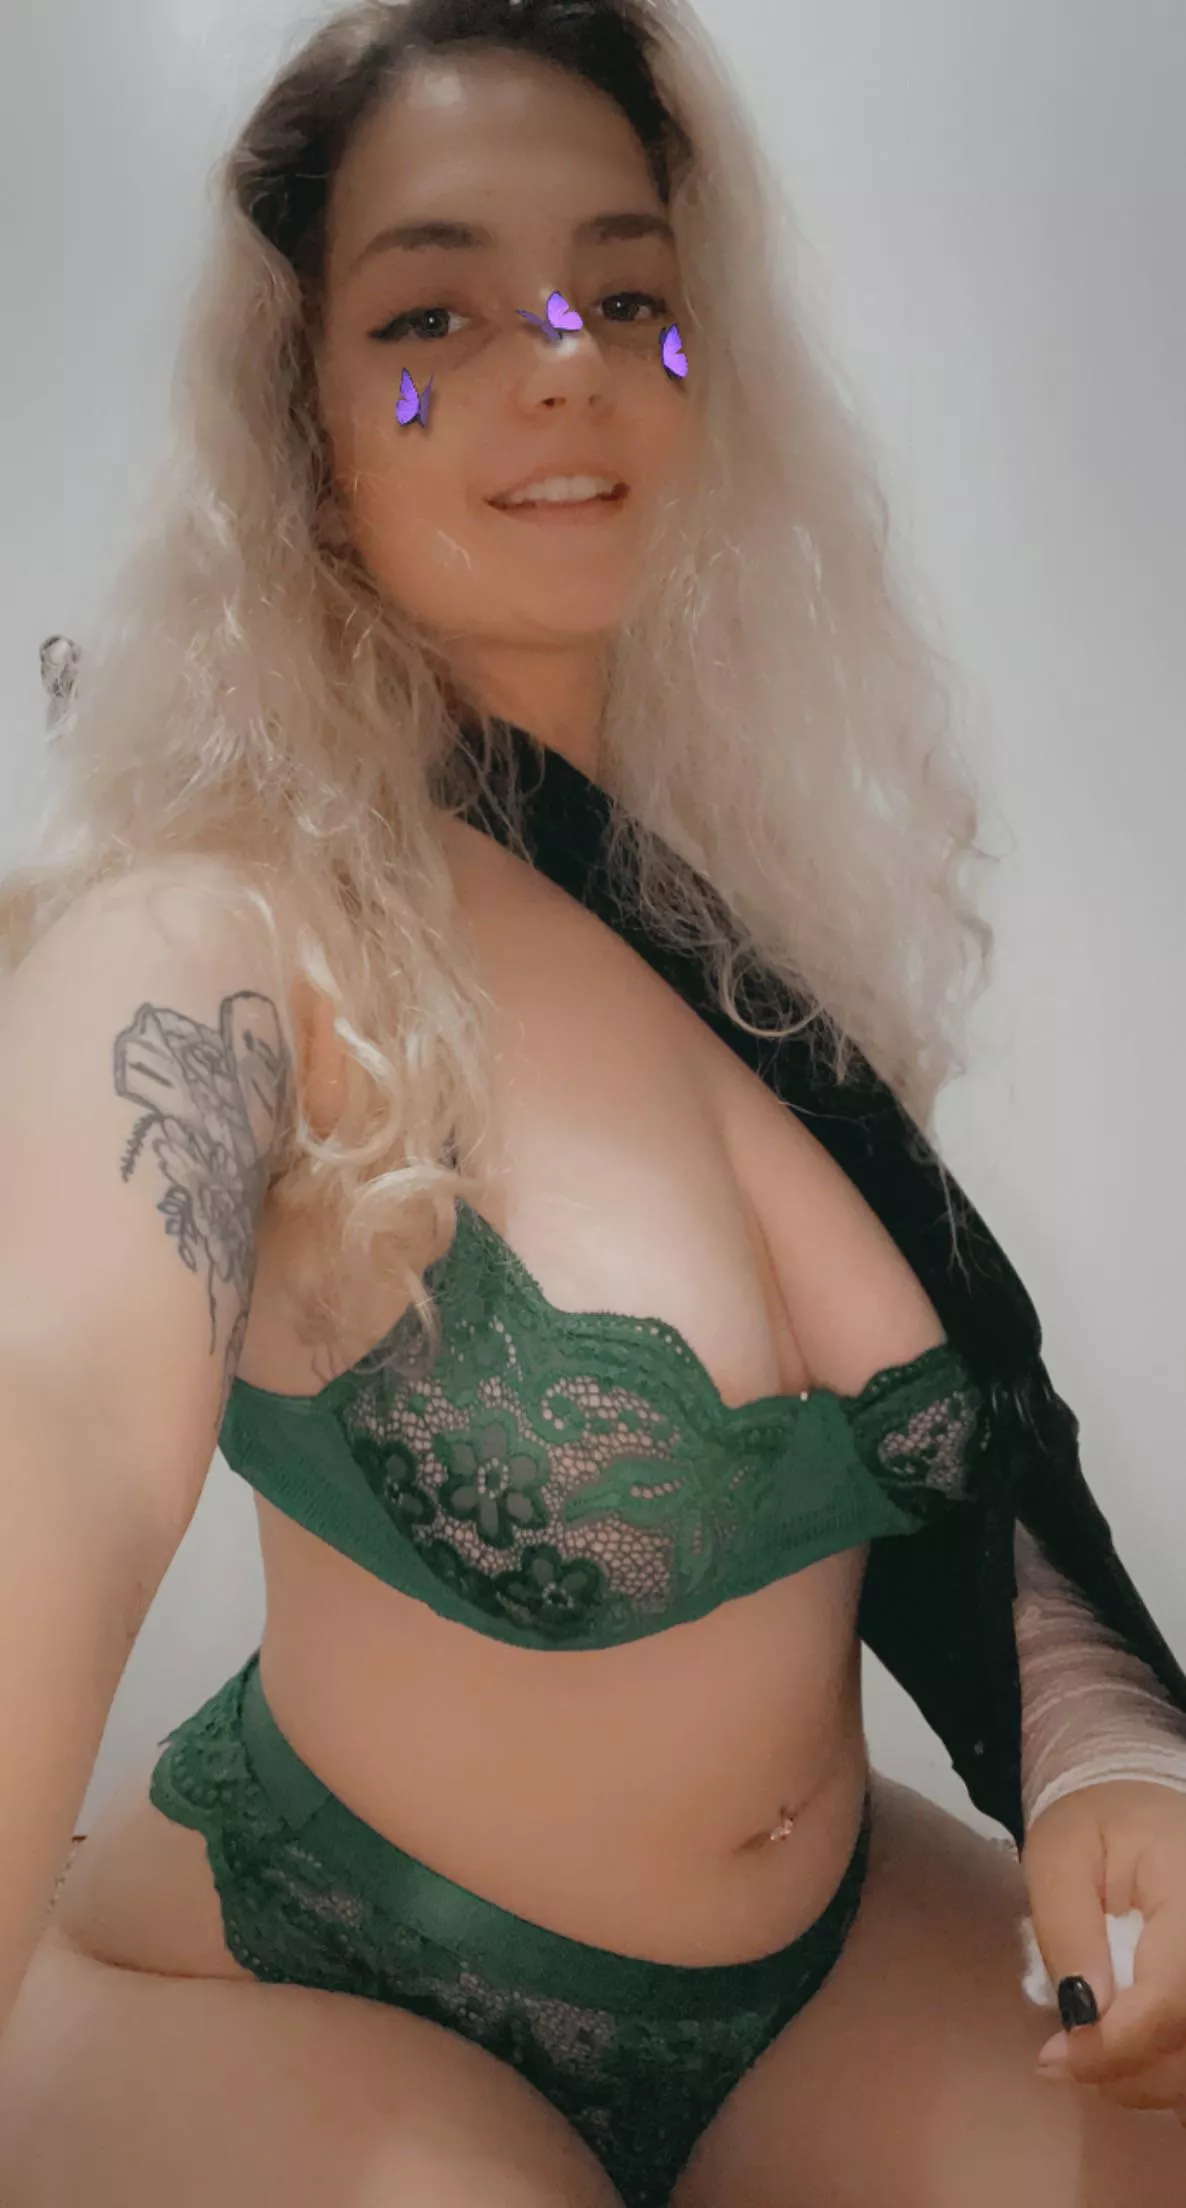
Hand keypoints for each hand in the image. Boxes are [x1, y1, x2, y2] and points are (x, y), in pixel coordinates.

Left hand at [1022, 1780, 1185, 2119]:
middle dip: (1131, 2070)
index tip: (1055, 2059)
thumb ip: (1068, 1931)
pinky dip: (1168, 2068)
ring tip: (1092, 2053)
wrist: (1139, 1804)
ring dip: (1151, 2078)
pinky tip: (1128, 2057)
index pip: (1172, 1997)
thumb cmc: (1094, 1824)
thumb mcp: (1058, 1856)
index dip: (1116, 2045)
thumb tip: (1083, 2017)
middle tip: (1066, 2061)